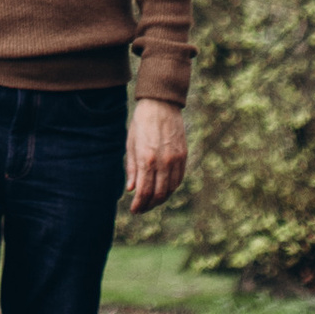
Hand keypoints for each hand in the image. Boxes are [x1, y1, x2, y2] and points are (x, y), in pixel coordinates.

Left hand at [125, 99, 187, 213]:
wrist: (161, 104)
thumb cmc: (142, 123)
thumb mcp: (131, 143)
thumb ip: (132, 168)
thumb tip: (131, 189)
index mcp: (146, 159)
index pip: (144, 191)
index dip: (139, 204)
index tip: (134, 210)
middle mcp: (162, 162)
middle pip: (158, 195)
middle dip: (149, 205)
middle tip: (142, 208)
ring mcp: (175, 159)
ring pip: (170, 189)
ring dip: (160, 199)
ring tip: (151, 201)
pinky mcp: (183, 155)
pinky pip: (179, 179)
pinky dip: (171, 188)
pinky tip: (163, 190)